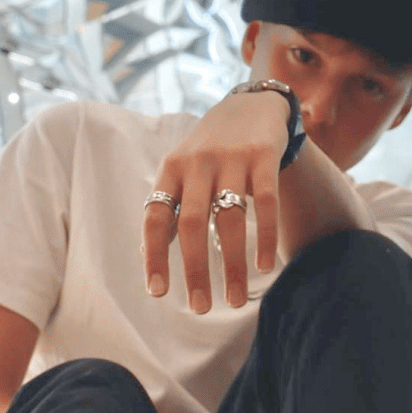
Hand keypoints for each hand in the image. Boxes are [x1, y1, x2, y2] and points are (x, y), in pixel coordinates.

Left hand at [142, 92, 289, 312]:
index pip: (156, 217)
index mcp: (170, 170)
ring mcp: (231, 158)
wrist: (250, 104)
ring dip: (231, 265)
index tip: (158, 292)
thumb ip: (167, 209)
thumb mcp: (180, 173)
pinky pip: (266, 203)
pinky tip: (264, 268)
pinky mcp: (264, 156)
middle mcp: (197, 163)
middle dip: (195, 270)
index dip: (155, 256)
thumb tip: (145, 256)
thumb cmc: (209, 153)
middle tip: (200, 308)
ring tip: (234, 300)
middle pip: (192, 224)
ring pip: (229, 219)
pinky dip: (264, 238)